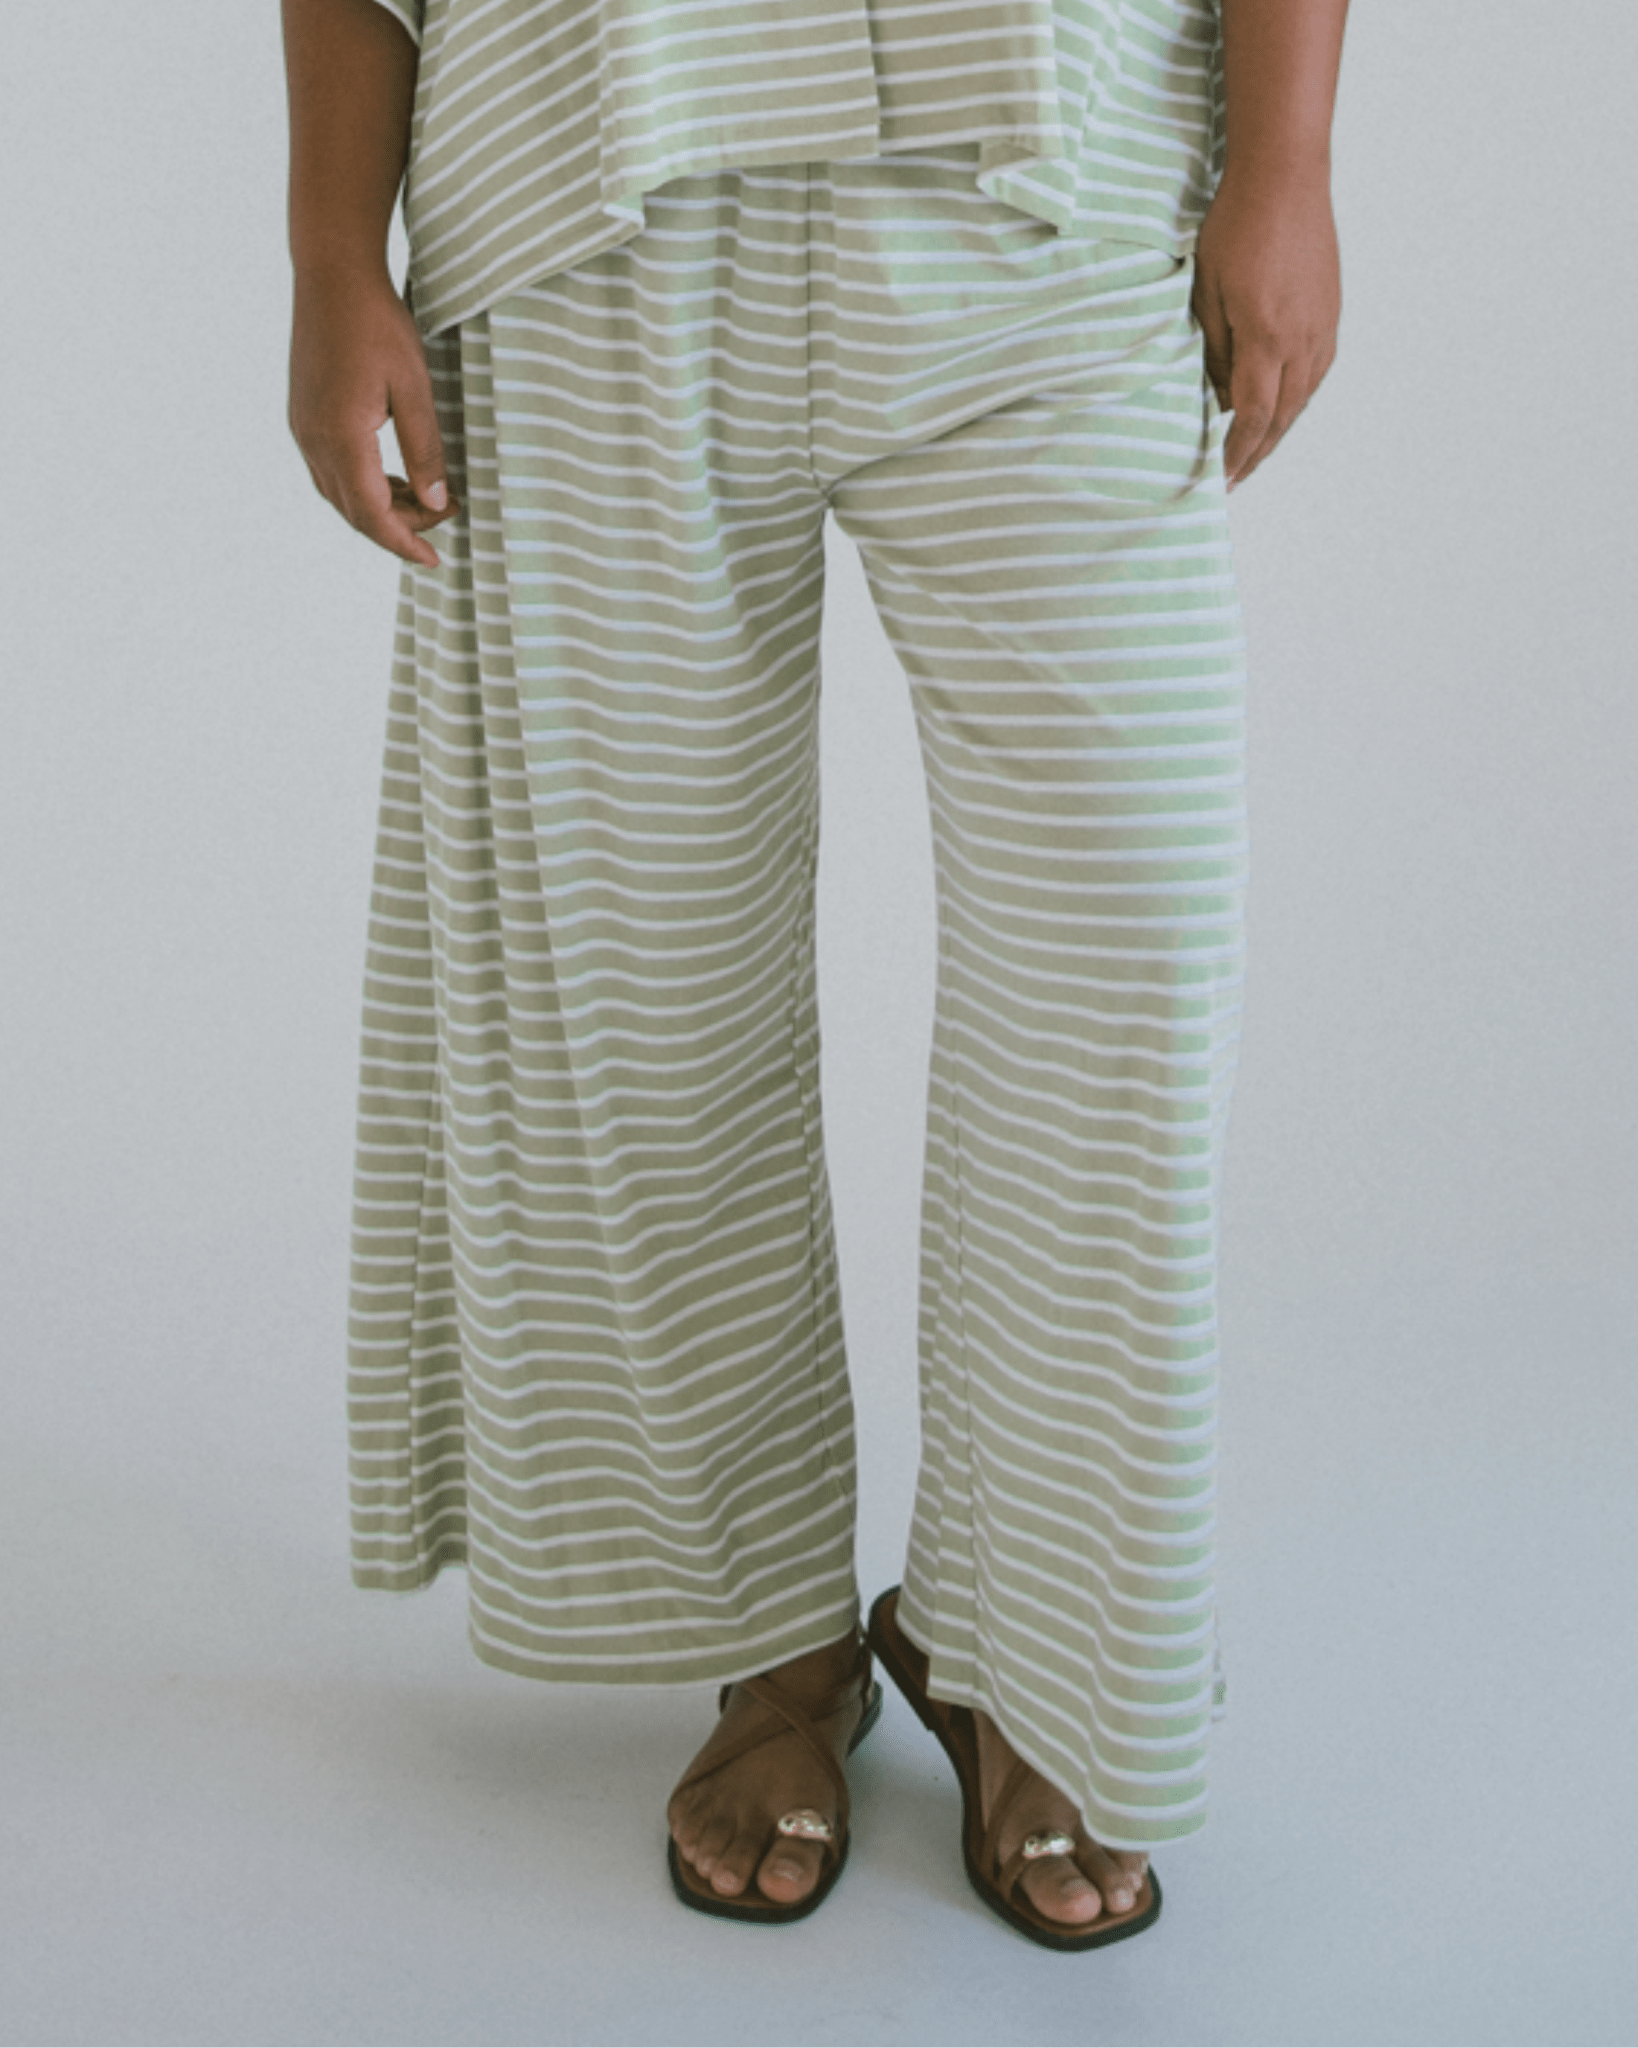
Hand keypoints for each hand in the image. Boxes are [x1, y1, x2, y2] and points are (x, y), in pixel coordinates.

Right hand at [288, 264, 459, 567]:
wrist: (332, 274)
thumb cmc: (378, 324)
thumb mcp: (414, 388)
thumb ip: (424, 451)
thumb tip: (435, 503)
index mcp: (342, 438)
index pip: (373, 515)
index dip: (404, 543)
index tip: (435, 560)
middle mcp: (313, 440)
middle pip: (355, 512)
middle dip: (400, 527)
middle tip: (445, 516)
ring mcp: (303, 428)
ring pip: (340, 494)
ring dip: (381, 508)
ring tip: (424, 499)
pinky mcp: (303, 415)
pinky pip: (330, 471)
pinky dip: (363, 486)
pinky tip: (391, 478)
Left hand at [1191, 164, 1340, 489]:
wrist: (1286, 177)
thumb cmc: (1237, 227)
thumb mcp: (1207, 293)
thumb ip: (1215, 351)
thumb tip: (1222, 397)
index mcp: (1268, 338)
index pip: (1253, 417)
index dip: (1238, 453)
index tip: (1222, 477)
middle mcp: (1303, 341)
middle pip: (1282, 418)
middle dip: (1258, 452)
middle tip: (1236, 476)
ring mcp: (1323, 327)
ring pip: (1302, 399)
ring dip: (1277, 429)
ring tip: (1254, 449)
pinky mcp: (1331, 313)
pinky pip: (1315, 373)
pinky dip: (1295, 399)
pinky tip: (1279, 406)